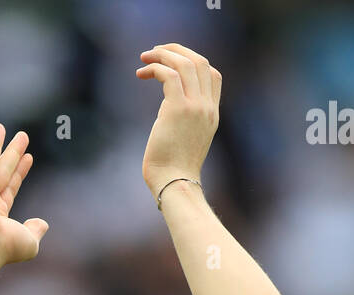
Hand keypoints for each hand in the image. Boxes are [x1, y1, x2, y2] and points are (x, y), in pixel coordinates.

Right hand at [0, 123, 48, 264]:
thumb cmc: (6, 245)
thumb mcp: (29, 242)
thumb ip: (35, 230)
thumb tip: (43, 224)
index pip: (12, 186)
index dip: (20, 172)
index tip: (29, 157)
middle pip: (3, 170)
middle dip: (12, 153)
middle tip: (22, 136)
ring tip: (3, 127)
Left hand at [136, 44, 220, 196]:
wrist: (175, 184)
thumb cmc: (174, 170)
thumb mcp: (186, 141)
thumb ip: (184, 120)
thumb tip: (167, 108)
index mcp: (212, 114)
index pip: (213, 75)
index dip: (193, 62)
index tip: (173, 64)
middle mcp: (207, 107)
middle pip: (200, 62)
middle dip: (176, 51)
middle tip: (156, 52)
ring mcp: (195, 107)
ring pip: (184, 63)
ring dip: (162, 55)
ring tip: (145, 58)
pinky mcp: (177, 109)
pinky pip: (167, 74)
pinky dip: (154, 68)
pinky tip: (141, 74)